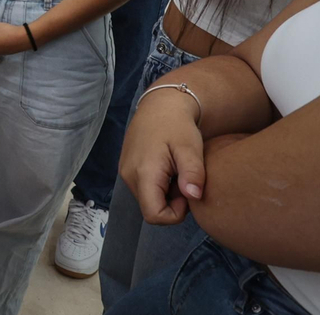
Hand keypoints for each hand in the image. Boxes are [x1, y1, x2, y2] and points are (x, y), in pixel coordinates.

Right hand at [119, 90, 205, 225]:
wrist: (160, 104)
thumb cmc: (177, 124)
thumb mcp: (190, 147)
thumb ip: (192, 173)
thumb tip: (194, 197)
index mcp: (143, 172)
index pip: (154, 215)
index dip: (175, 213)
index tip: (187, 192)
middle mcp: (128, 175)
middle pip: (150, 208)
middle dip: (172, 203)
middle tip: (185, 179)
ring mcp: (125, 172)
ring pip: (147, 199)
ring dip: (165, 194)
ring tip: (177, 172)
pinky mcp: (126, 168)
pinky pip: (143, 189)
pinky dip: (158, 186)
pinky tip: (168, 168)